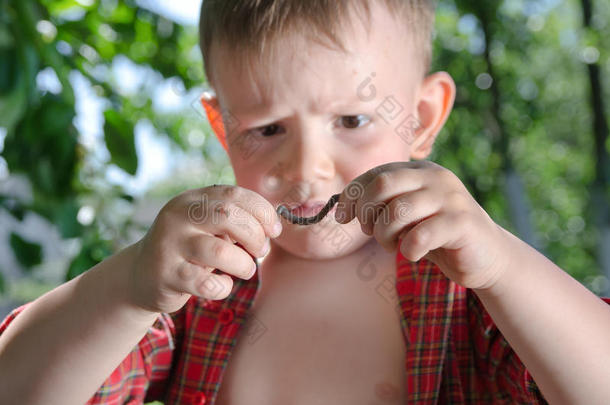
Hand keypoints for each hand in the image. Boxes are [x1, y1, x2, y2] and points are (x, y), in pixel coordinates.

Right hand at [128, 185, 281, 313]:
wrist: (140, 275)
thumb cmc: (188, 249)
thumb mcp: (206, 226)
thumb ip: (234, 219)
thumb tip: (271, 226)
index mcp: (191, 199)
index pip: (234, 194)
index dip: (262, 211)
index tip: (274, 230)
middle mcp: (177, 217)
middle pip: (228, 216)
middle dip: (255, 235)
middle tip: (260, 251)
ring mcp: (170, 246)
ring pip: (221, 252)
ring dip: (244, 264)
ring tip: (246, 269)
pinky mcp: (167, 276)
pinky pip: (207, 283)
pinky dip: (224, 287)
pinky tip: (222, 285)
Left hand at [334, 161, 508, 289]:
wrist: (486, 255)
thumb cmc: (437, 235)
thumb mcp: (406, 216)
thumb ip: (381, 205)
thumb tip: (340, 206)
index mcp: (419, 171)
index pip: (374, 174)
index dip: (352, 196)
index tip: (342, 218)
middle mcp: (434, 177)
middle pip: (382, 184)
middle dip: (366, 212)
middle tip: (370, 232)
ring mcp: (450, 197)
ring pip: (398, 211)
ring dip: (385, 235)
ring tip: (395, 245)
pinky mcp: (462, 222)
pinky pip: (421, 234)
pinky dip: (408, 249)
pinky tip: (414, 253)